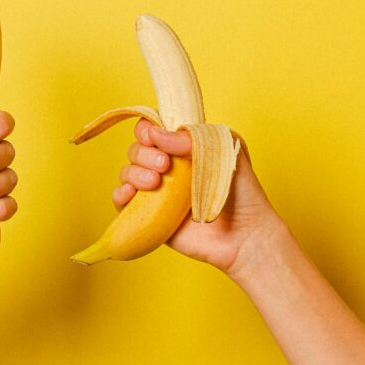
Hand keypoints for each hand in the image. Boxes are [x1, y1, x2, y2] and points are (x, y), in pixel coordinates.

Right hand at [112, 119, 282, 277]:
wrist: (245, 235)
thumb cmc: (243, 191)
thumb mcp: (225, 150)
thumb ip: (192, 137)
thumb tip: (156, 136)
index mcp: (184, 148)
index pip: (153, 130)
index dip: (147, 129)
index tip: (154, 137)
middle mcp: (168, 168)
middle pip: (137, 149)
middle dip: (144, 153)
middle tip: (165, 166)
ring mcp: (157, 193)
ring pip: (127, 172)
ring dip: (133, 172)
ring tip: (154, 183)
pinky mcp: (149, 217)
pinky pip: (122, 203)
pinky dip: (119, 194)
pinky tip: (130, 194)